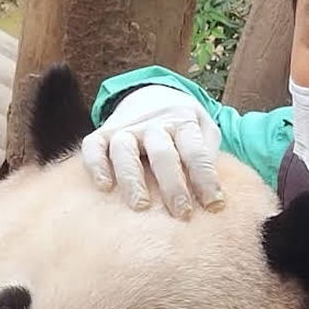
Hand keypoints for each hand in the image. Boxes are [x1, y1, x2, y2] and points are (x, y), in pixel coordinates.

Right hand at [82, 85, 224, 218]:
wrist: (153, 95)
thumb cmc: (185, 127)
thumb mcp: (205, 130)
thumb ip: (209, 156)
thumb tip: (212, 192)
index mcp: (183, 122)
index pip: (196, 152)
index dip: (206, 179)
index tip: (214, 205)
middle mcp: (153, 124)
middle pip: (162, 153)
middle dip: (173, 185)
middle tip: (182, 213)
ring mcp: (126, 128)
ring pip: (124, 150)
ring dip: (132, 178)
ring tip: (141, 206)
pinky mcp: (103, 134)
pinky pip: (93, 147)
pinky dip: (96, 165)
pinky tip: (104, 187)